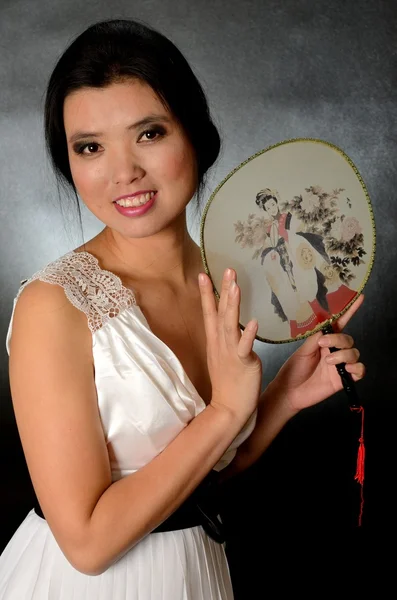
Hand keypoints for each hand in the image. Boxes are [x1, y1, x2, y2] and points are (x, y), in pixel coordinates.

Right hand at [198, 269, 261, 425]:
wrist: (228, 409)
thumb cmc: (228, 384)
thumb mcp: (224, 357)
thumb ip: (228, 340)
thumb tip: (236, 326)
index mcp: (216, 341)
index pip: (209, 312)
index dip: (207, 293)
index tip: (204, 274)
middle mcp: (220, 344)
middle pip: (219, 312)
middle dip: (222, 290)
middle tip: (227, 269)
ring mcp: (230, 353)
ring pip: (230, 325)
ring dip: (232, 305)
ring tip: (235, 286)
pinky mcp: (242, 363)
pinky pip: (245, 347)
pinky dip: (248, 334)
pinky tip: (253, 322)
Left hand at [269, 295, 365, 412]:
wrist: (289, 392)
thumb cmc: (293, 370)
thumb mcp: (302, 350)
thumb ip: (315, 338)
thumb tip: (326, 326)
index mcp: (323, 341)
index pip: (339, 324)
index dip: (349, 311)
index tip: (359, 297)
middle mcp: (333, 351)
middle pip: (347, 339)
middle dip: (338, 340)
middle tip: (323, 345)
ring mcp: (339, 365)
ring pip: (354, 353)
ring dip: (343, 355)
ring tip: (328, 361)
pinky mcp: (342, 379)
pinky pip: (359, 370)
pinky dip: (356, 368)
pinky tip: (346, 369)